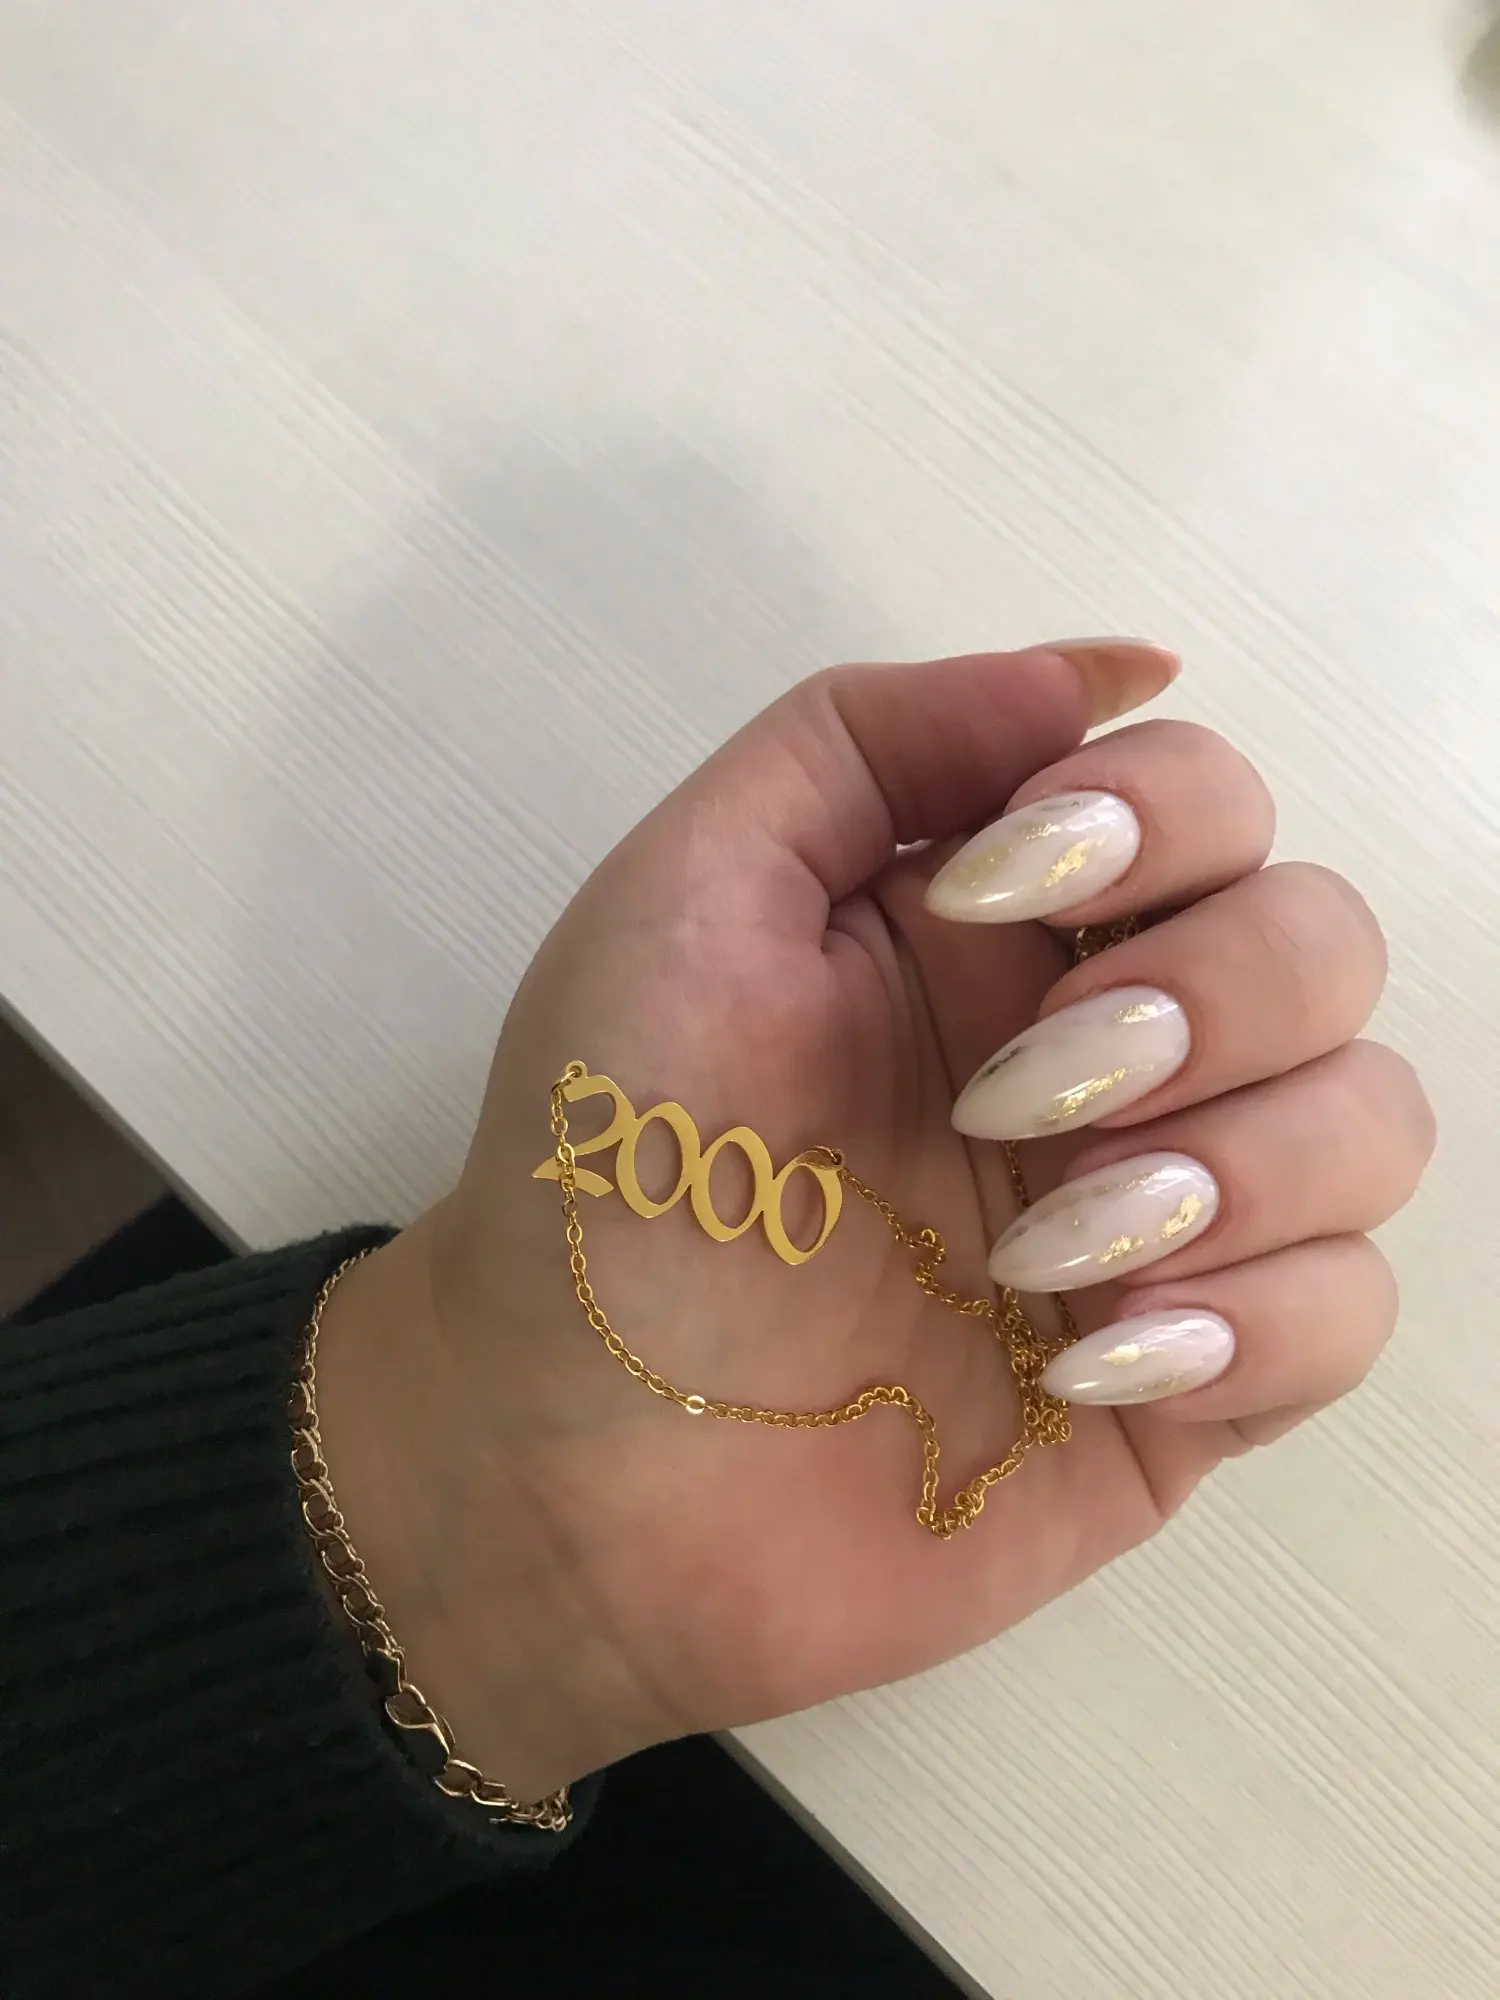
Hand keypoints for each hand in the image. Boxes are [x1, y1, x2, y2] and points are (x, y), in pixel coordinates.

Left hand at [317, 642, 1433, 1799]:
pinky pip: (1347, 1314)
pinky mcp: (1183, 1388)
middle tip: (1013, 1101)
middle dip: (1206, 1001)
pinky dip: (1254, 1324)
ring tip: (1042, 1257)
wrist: (563, 1466)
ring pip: (1373, 1121)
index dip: (1156, 818)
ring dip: (1238, 1168)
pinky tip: (1089, 1365)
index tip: (992, 895)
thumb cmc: (605, 1168)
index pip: (1209, 795)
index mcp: (1000, 926)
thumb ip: (869, 737)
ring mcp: (1157, 1221)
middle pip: (1321, 945)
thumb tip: (1122, 670)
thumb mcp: (686, 897)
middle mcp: (1105, 1051)